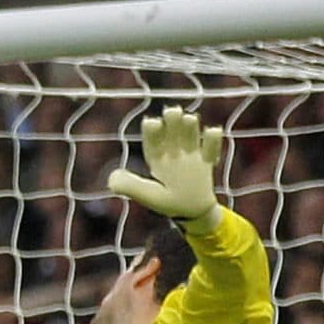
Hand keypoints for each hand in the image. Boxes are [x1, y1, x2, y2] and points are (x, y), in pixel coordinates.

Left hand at [106, 105, 224, 221]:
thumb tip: (111, 180)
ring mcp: (190, 155)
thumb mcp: (148, 195)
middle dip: (172, 121)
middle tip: (173, 111)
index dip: (152, 132)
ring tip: (189, 119)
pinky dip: (212, 140)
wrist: (192, 212)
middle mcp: (173, 152)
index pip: (152, 142)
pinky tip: (212, 132)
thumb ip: (131, 186)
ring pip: (190, 136)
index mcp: (156, 158)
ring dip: (190, 127)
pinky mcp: (206, 161)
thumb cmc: (167, 202)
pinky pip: (211, 148)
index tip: (152, 122)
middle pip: (172, 133)